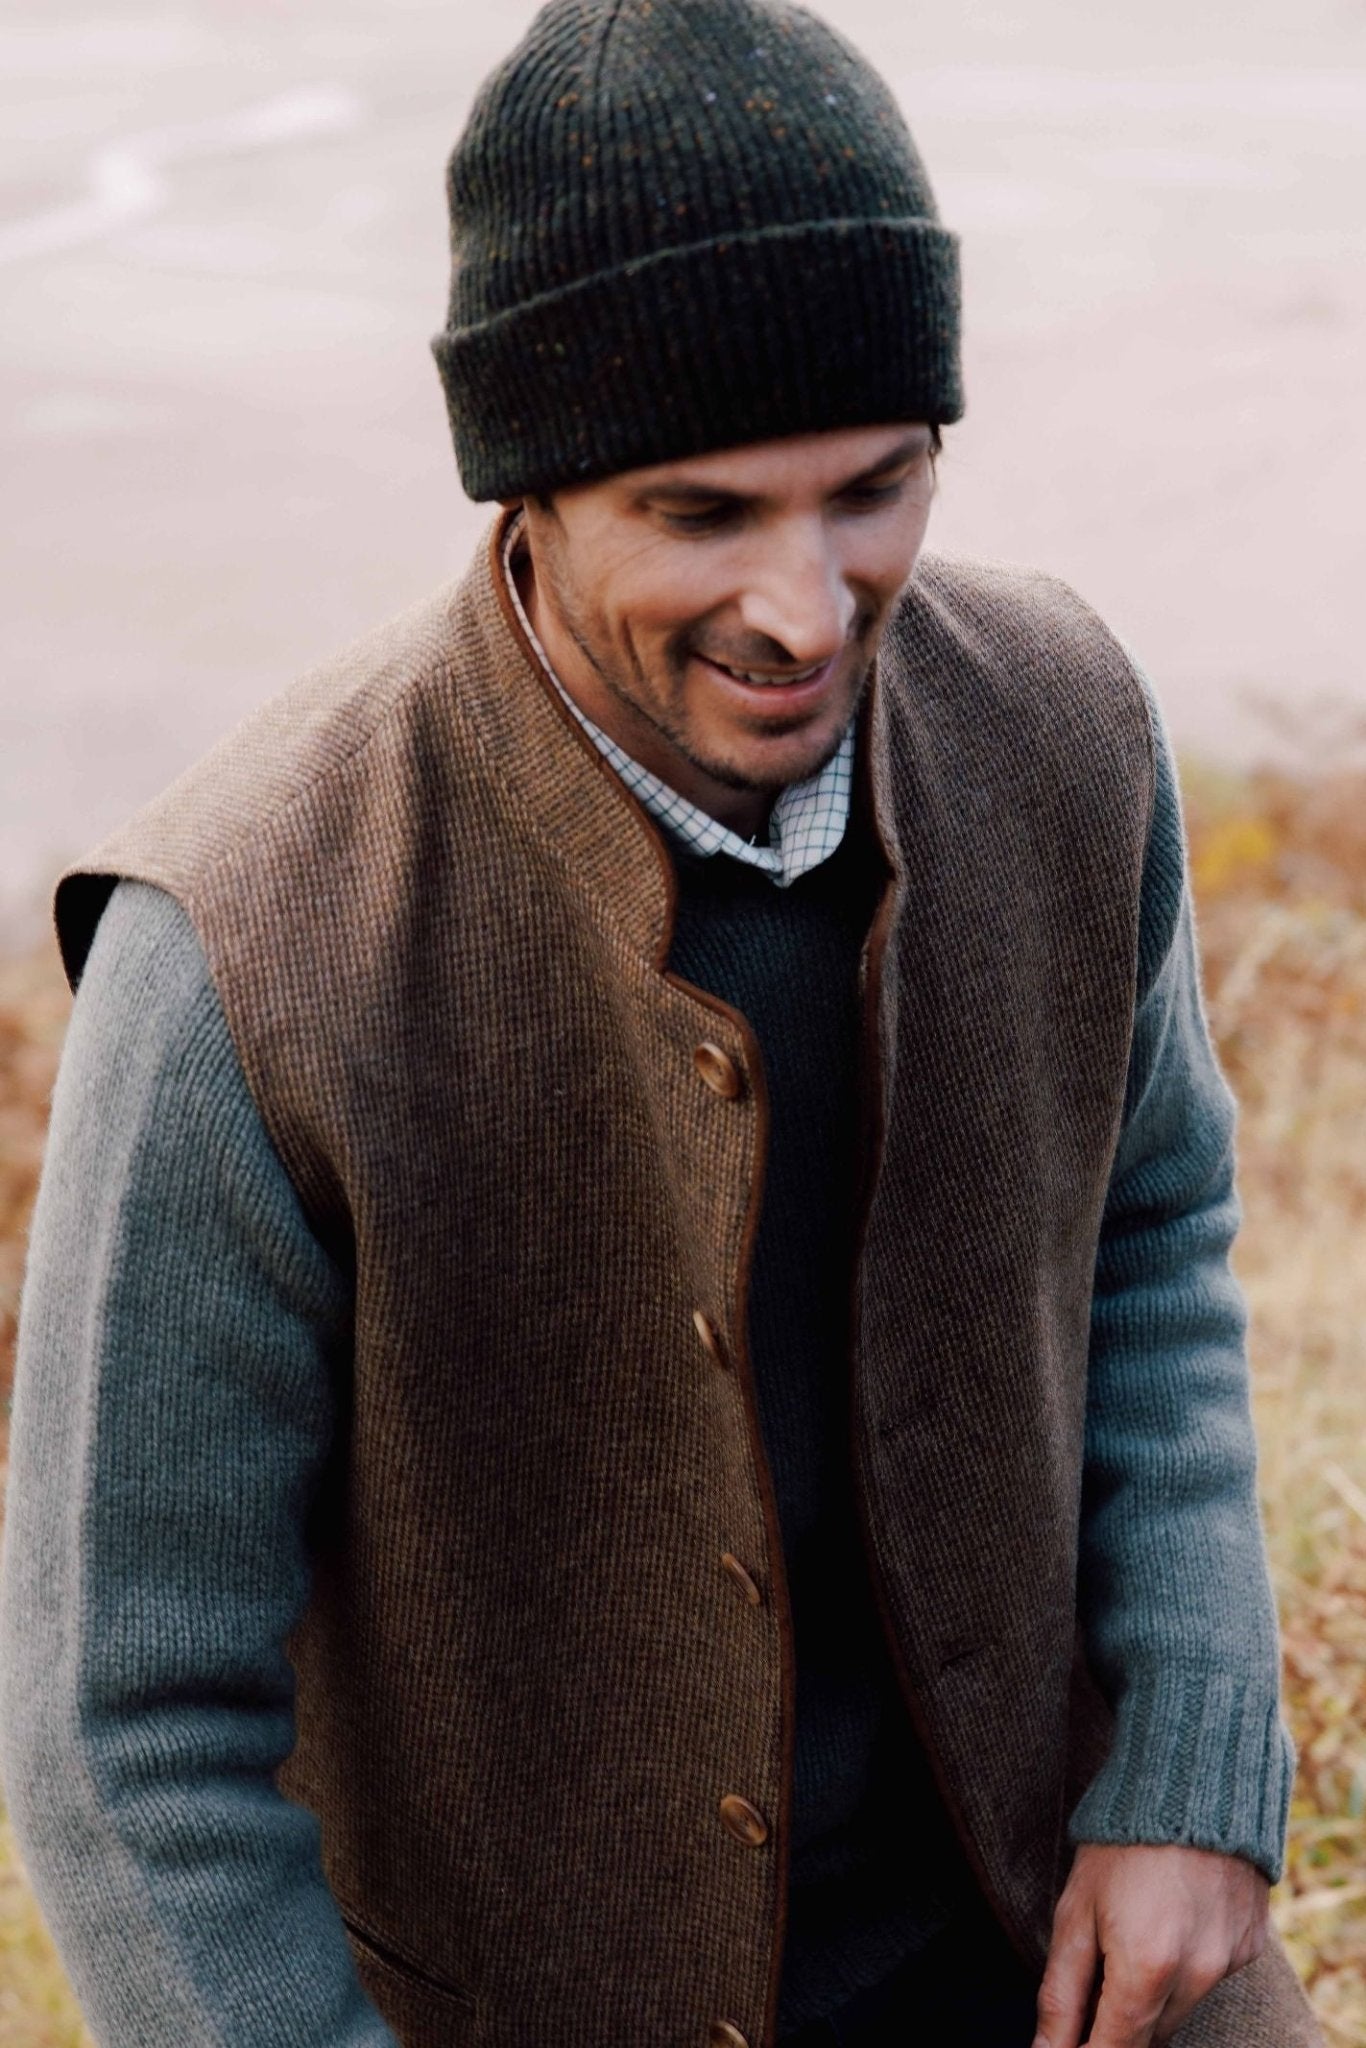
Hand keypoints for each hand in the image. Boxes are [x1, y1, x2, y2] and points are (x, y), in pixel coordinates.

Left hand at [1031, 1842, 1268, 2047]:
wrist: (1192, 1777)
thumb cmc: (1119, 1841)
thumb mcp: (1074, 1910)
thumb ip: (1061, 1993)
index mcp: (1146, 1967)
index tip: (1066, 2044)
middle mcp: (1197, 1975)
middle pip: (1149, 2038)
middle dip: (1115, 2023)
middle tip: (1095, 1971)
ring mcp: (1229, 1963)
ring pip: (1181, 2013)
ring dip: (1150, 1997)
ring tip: (1131, 1934)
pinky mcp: (1250, 1947)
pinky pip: (1211, 1979)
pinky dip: (1186, 1967)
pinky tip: (1171, 1919)